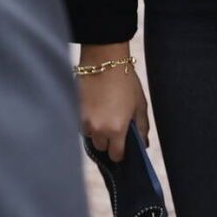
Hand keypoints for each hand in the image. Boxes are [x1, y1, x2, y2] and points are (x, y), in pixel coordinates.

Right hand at [76, 45, 149, 162]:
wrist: (103, 61)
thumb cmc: (126, 82)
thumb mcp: (140, 105)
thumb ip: (142, 128)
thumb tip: (143, 144)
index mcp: (116, 130)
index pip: (115, 155)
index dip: (120, 152)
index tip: (122, 146)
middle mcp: (98, 130)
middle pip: (101, 147)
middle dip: (108, 141)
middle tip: (114, 126)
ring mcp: (83, 121)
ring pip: (89, 136)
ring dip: (96, 131)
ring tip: (104, 115)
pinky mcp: (74, 112)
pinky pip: (81, 124)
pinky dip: (87, 122)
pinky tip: (95, 109)